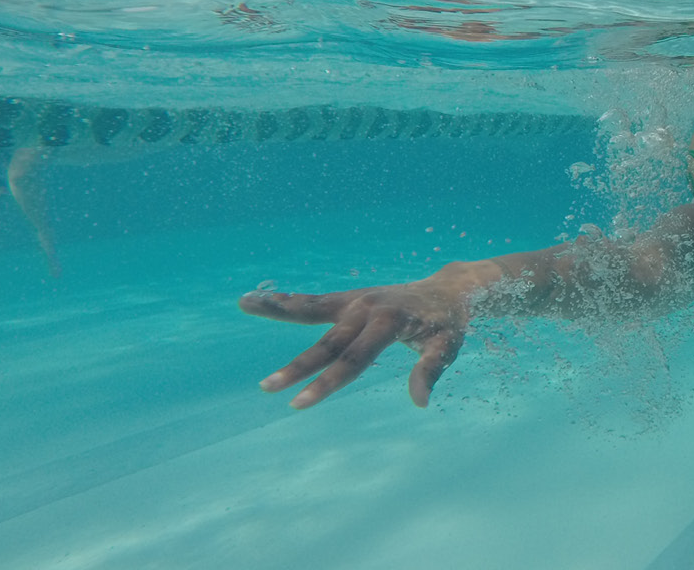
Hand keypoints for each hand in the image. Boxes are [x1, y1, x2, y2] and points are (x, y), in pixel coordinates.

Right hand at [239, 271, 473, 408]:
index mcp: (390, 322)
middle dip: (298, 367)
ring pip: (312, 309)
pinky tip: (254, 301)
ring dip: (278, 310)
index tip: (299, 404)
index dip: (327, 383)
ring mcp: (356, 300)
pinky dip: (286, 301)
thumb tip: (420, 402)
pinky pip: (313, 302)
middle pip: (329, 342)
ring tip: (244, 304)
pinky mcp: (349, 298)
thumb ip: (431, 371)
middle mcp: (368, 307)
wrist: (449, 289)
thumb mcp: (448, 347)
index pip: (354, 359)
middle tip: (268, 387)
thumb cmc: (448, 324)